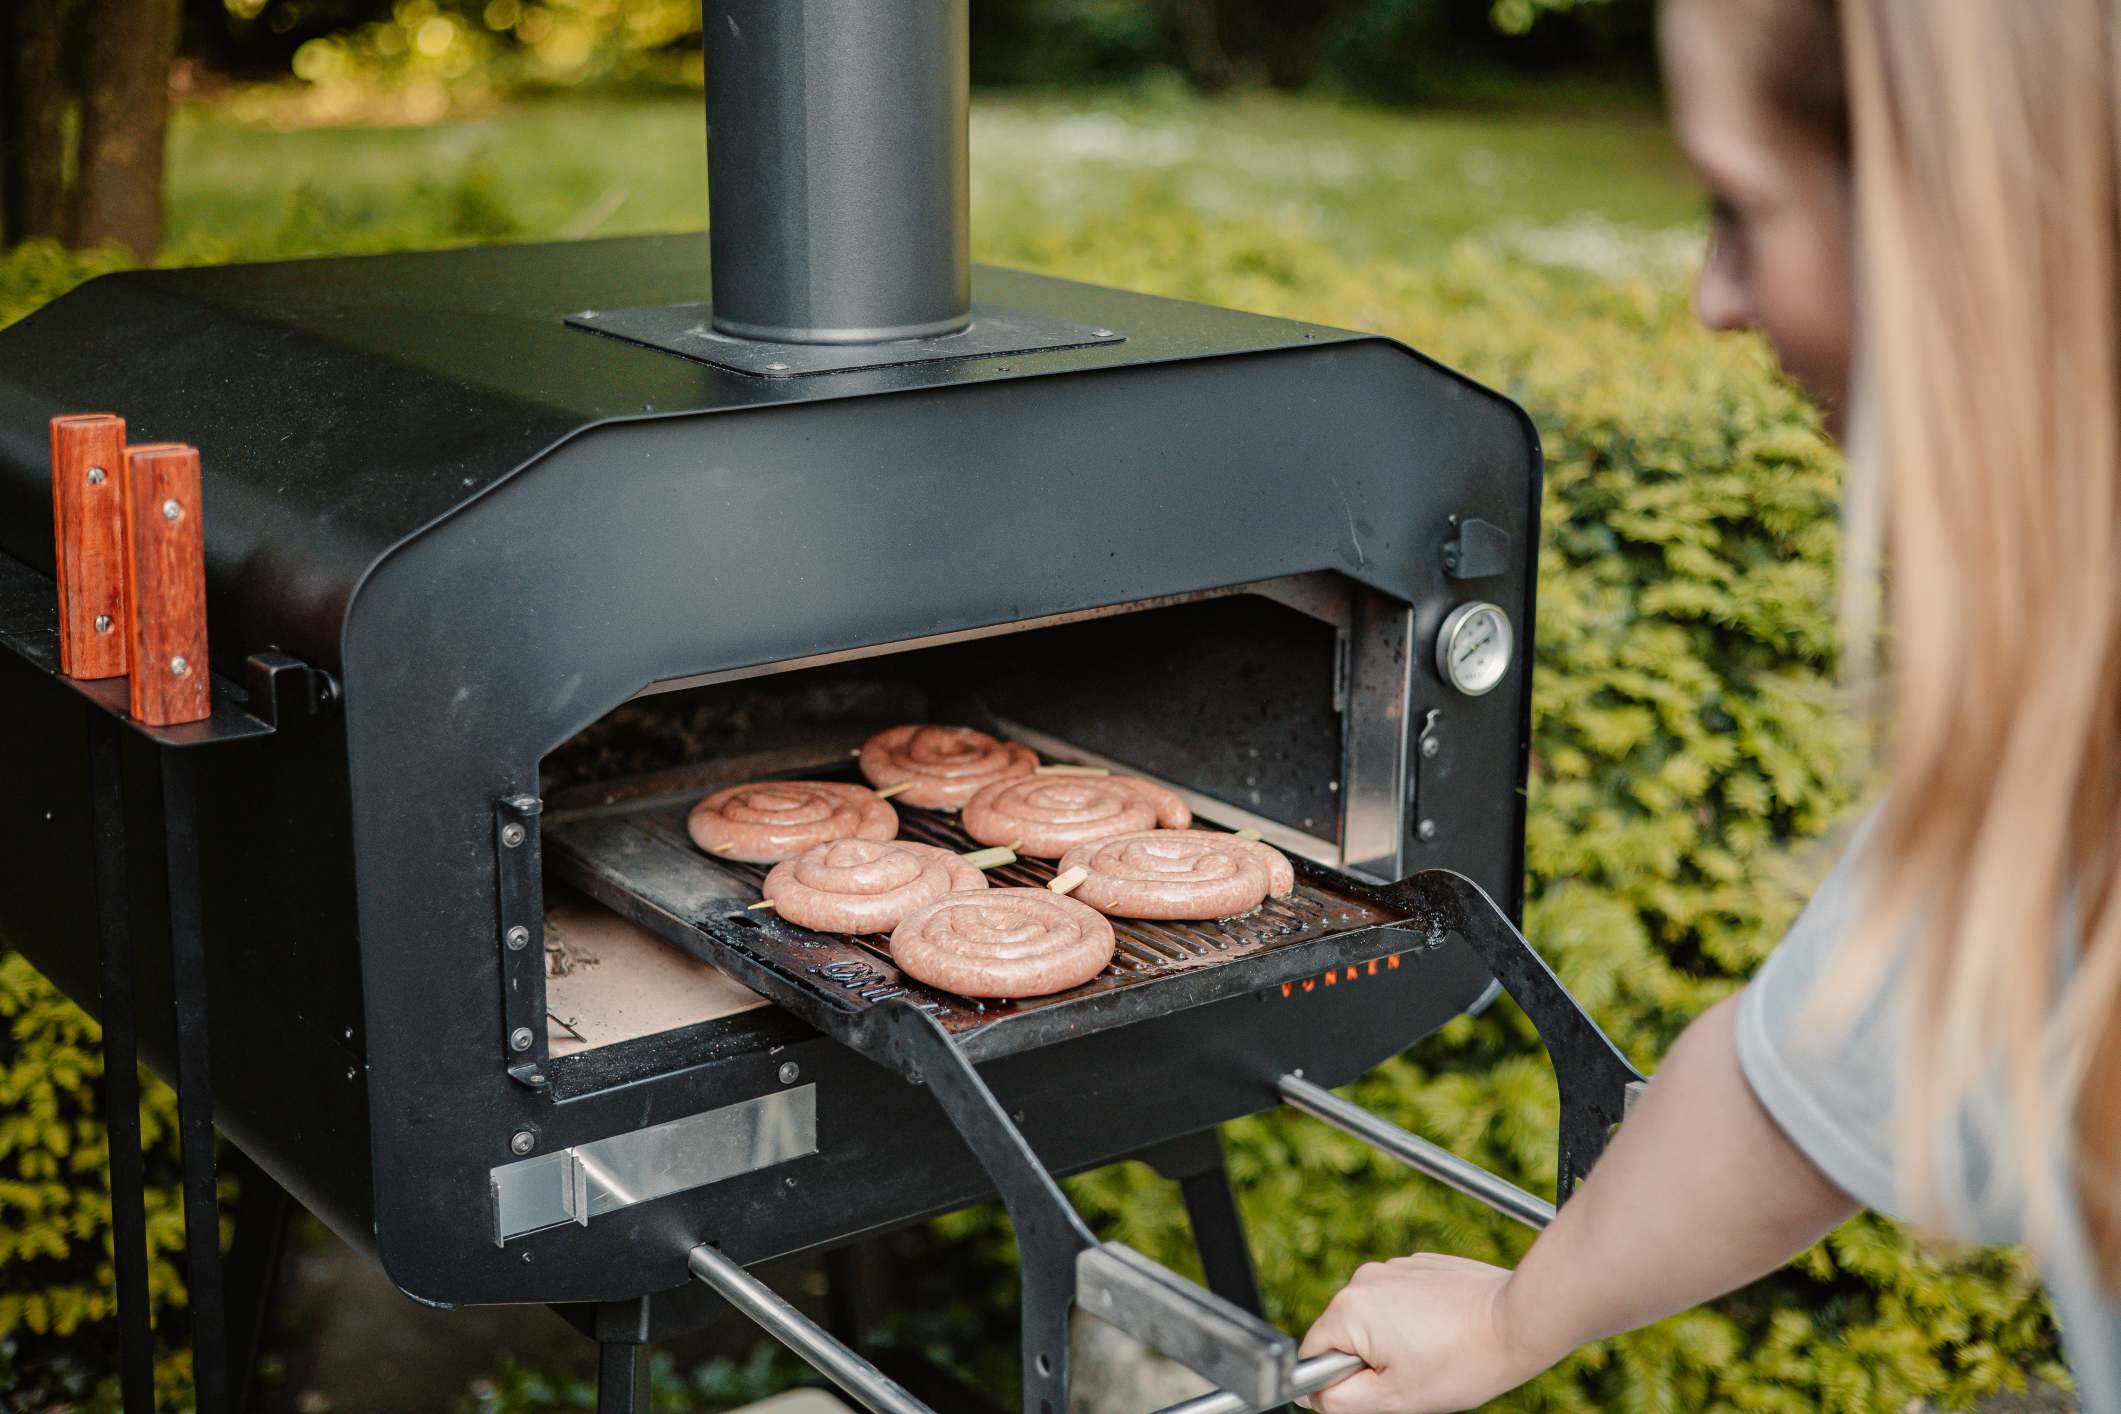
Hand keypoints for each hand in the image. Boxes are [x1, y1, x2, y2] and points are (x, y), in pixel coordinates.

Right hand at [1295, 1254, 1557, 1413]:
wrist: (1518, 1320)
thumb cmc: (1463, 1361)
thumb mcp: (1396, 1399)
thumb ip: (1340, 1400)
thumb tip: (1311, 1394)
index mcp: (1348, 1309)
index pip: (1313, 1353)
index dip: (1338, 1382)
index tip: (1380, 1388)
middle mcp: (1363, 1279)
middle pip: (1343, 1334)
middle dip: (1369, 1360)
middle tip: (1412, 1375)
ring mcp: (1392, 1267)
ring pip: (1373, 1318)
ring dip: (1392, 1340)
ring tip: (1434, 1352)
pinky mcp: (1418, 1264)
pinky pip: (1399, 1300)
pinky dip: (1414, 1319)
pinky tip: (1445, 1332)